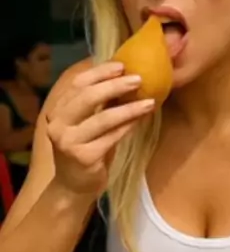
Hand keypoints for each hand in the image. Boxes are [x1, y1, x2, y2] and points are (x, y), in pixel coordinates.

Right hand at [46, 62, 154, 196]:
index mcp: (57, 111)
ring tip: (149, 102)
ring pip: (103, 118)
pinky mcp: (85, 157)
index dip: (100, 72)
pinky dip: (129, 126)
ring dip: (129, 108)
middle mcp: (59, 125)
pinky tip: (142, 119)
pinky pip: (112, 137)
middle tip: (138, 79)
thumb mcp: (86, 125)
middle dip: (115, 86)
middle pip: (88, 97)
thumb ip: (97, 105)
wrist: (73, 186)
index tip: (122, 65)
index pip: (77, 84)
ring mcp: (70, 142)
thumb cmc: (84, 151)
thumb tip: (124, 78)